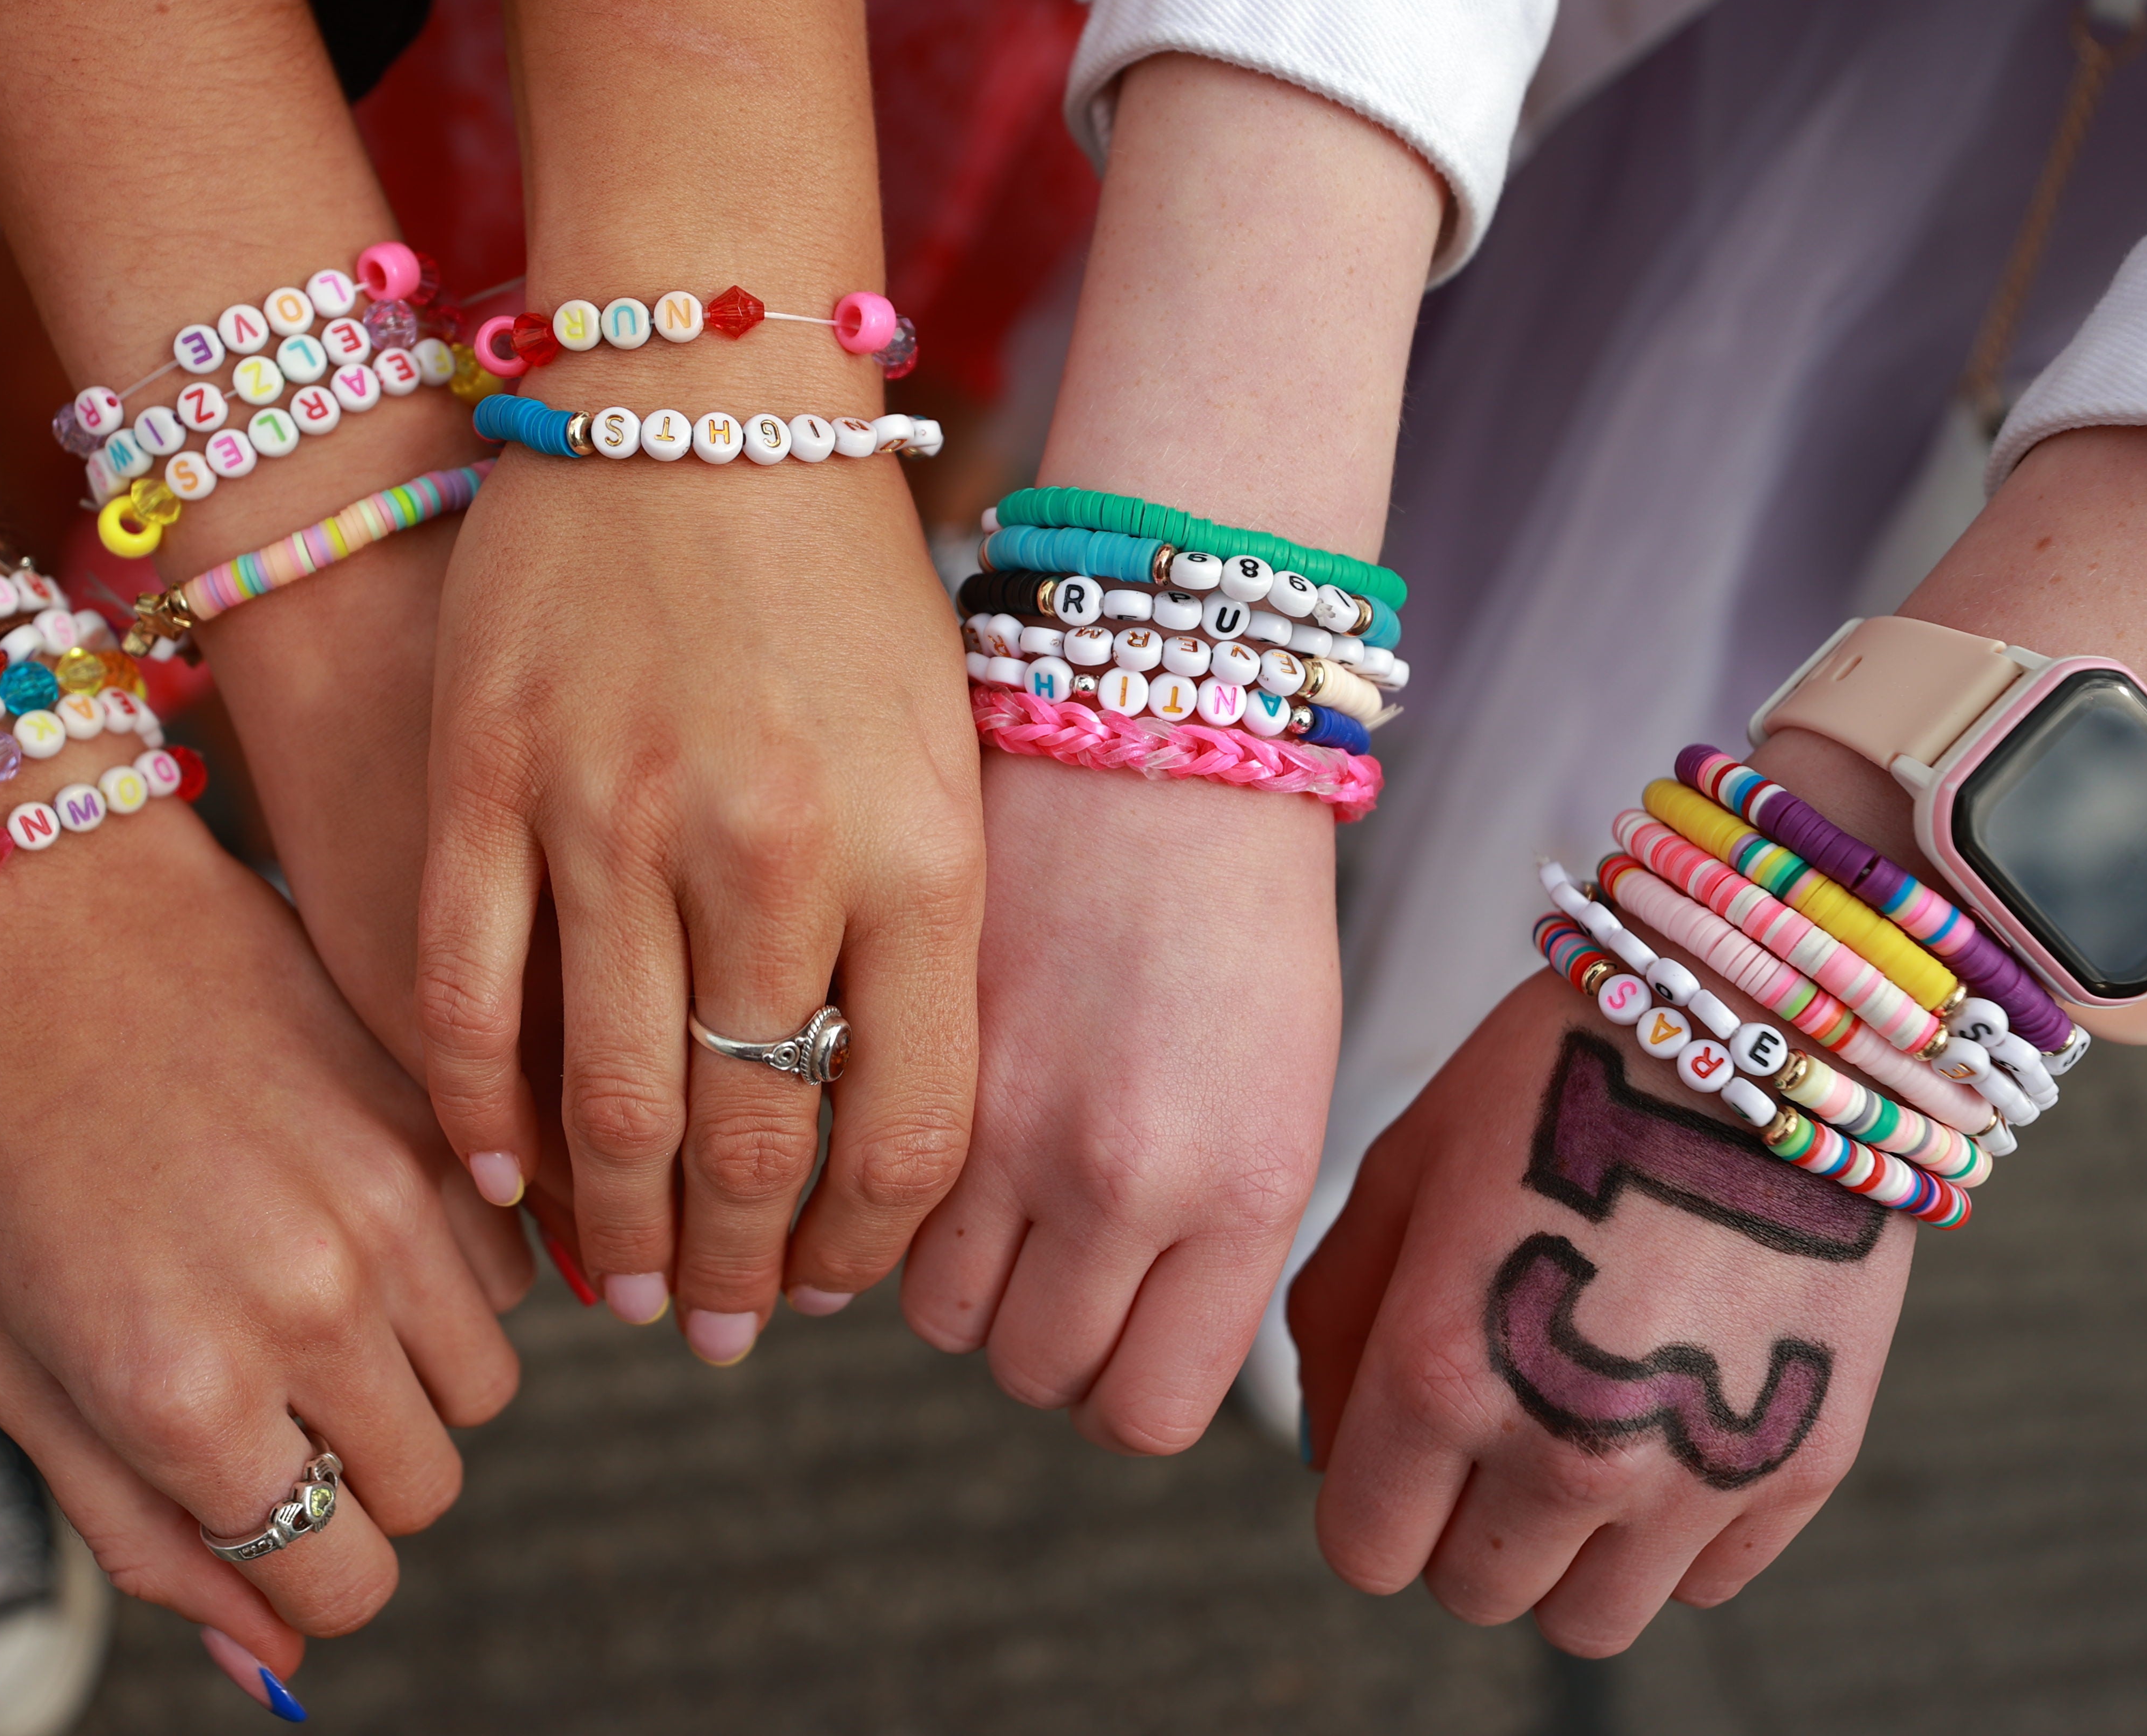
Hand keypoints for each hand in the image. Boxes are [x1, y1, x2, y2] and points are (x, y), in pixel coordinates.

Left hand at [0, 801, 530, 1666]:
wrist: (65, 938)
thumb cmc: (20, 1165)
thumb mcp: (34, 1376)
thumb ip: (150, 1538)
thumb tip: (269, 1659)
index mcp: (184, 1395)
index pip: (338, 1581)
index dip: (314, 1571)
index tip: (284, 1506)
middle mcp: (303, 1313)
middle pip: (425, 1490)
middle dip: (363, 1467)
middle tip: (286, 1384)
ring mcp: (388, 1216)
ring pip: (483, 1391)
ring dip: (416, 1371)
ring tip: (320, 1288)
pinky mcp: (440, 1135)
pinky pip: (510, 1275)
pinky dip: (453, 1274)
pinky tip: (360, 1212)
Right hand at [417, 450, 982, 1363]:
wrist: (695, 390)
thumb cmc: (838, 582)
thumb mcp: (937, 753)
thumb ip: (921, 936)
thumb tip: (879, 1133)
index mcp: (918, 848)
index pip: (907, 1131)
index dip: (867, 1248)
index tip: (835, 1289)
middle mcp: (773, 848)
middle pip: (759, 1142)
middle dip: (741, 1272)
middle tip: (722, 1326)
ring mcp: (614, 814)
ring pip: (613, 1100)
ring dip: (619, 1229)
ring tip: (627, 1293)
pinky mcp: (486, 779)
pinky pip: (471, 999)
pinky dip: (482, 1115)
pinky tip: (501, 1179)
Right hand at [902, 755, 1338, 1451]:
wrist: (1158, 736)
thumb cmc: (1239, 915)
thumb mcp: (1275, 1097)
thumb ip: (1206, 1236)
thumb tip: (1124, 1341)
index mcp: (1241, 1193)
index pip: (1143, 1411)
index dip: (1113, 1388)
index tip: (1106, 1335)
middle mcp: (1126, 1178)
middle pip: (1027, 1368)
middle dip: (1028, 1327)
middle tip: (1037, 1248)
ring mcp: (1007, 1119)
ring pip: (932, 1306)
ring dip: (947, 1269)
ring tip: (977, 1183)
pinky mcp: (916, 1050)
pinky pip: (871, 1197)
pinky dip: (888, 1192)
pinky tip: (926, 1122)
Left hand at [1289, 971, 1911, 1654]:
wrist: (1764, 1029)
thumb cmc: (1562, 1078)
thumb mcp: (1405, 1171)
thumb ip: (1339, 1322)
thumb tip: (1329, 1448)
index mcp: (1442, 1375)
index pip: (1366, 1549)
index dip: (1371, 1502)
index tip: (1399, 1446)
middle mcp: (1561, 1450)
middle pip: (1472, 1593)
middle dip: (1461, 1526)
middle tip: (1491, 1427)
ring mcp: (1689, 1474)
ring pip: (1587, 1621)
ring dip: (1565, 1554)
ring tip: (1578, 1437)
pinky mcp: (1798, 1470)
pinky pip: (1702, 1584)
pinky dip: (1672, 1535)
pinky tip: (1667, 1420)